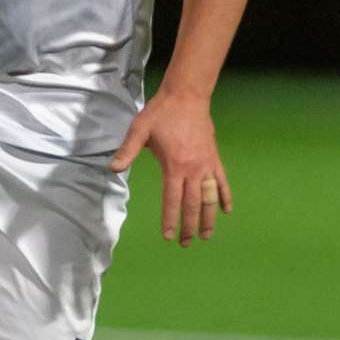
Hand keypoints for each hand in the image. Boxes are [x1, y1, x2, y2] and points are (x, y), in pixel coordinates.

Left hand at [111, 90, 231, 244]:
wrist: (187, 96)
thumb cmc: (161, 113)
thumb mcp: (139, 129)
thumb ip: (127, 151)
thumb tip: (113, 168)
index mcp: (174, 166)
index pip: (172, 200)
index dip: (170, 220)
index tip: (168, 236)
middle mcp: (193, 169)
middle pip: (193, 204)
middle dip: (190, 226)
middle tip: (186, 243)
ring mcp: (206, 164)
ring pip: (209, 197)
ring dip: (209, 218)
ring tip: (207, 235)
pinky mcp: (214, 158)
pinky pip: (221, 181)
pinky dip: (225, 197)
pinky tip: (227, 211)